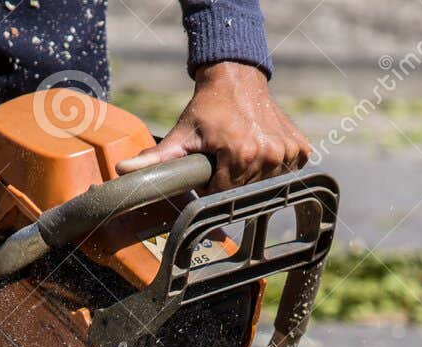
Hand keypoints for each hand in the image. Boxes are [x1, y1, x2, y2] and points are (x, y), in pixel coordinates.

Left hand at [117, 62, 310, 190]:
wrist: (237, 77)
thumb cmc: (206, 108)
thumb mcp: (181, 134)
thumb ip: (155, 159)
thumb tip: (122, 170)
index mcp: (240, 155)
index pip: (221, 194)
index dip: (209, 183)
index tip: (208, 163)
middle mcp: (267, 156)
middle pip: (242, 190)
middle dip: (229, 179)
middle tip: (222, 153)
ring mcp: (286, 153)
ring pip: (264, 185)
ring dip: (251, 174)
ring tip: (241, 148)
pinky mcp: (299, 149)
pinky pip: (285, 173)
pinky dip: (273, 166)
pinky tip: (260, 147)